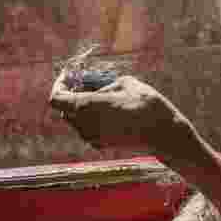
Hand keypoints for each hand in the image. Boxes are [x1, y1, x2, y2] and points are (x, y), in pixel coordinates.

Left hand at [48, 73, 191, 154]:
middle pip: (65, 108)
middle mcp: (85, 125)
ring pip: (75, 118)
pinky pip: (86, 127)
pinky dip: (90, 116)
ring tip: (103, 92)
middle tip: (88, 80)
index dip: (59, 84)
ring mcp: (92, 138)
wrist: (164, 134)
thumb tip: (89, 85)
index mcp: (88, 106)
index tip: (71, 75)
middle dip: (72, 93)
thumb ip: (101, 83)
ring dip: (81, 105)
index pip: (56, 98)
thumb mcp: (124, 83)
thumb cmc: (147, 104)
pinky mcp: (101, 145)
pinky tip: (109, 107)